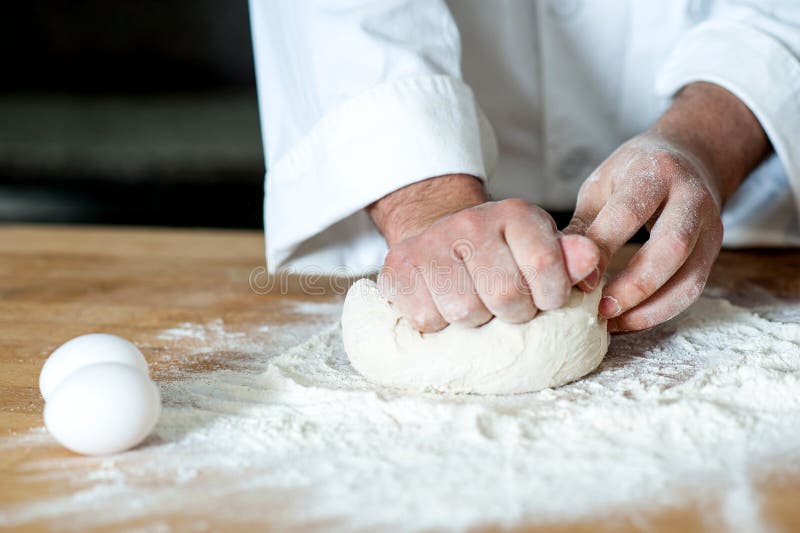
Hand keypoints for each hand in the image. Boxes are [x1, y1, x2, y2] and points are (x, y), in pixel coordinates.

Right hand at [368, 175, 599, 331]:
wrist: (438, 236)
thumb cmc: (500, 254)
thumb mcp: (542, 249)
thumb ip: (571, 259)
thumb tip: (591, 262)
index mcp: (515, 214)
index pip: (545, 264)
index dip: (551, 296)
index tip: (546, 300)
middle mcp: (471, 222)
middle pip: (504, 296)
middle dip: (513, 314)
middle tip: (508, 307)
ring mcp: (430, 243)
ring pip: (464, 311)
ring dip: (475, 321)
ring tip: (476, 306)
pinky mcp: (398, 266)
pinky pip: (426, 318)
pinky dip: (438, 324)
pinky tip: (444, 306)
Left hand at [566, 82, 770, 331]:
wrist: (690, 157)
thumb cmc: (632, 175)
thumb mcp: (601, 186)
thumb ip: (583, 226)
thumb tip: (562, 270)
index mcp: (655, 172)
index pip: (628, 213)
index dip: (602, 250)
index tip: (578, 280)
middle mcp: (691, 197)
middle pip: (672, 246)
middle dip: (635, 284)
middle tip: (600, 309)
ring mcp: (710, 225)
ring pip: (690, 276)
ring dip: (650, 307)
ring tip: (613, 323)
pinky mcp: (714, 250)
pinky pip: (692, 288)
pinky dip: (661, 310)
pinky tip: (630, 320)